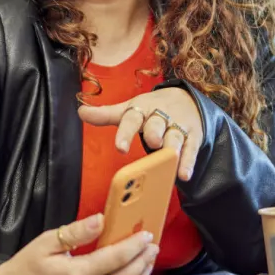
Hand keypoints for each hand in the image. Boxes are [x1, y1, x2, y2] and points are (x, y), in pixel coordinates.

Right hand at [0, 213, 158, 274]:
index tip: (146, 235)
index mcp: (75, 274)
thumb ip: (76, 232)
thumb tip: (101, 219)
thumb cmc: (25, 268)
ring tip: (148, 264)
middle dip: (142, 260)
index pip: (115, 258)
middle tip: (153, 246)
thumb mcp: (46, 242)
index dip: (134, 245)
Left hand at [78, 87, 202, 179]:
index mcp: (142, 108)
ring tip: (169, 159)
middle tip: (152, 141)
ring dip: (172, 147)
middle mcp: (161, 116)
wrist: (187, 99)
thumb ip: (106, 114)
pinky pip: (191, 149)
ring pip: (175, 137)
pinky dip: (188, 162)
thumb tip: (80, 112)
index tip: (120, 148)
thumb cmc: (152, 109)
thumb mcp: (130, 109)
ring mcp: (178, 126)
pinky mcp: (193, 136)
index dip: (126, 132)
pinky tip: (183, 175)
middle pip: (157, 124)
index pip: (132, 118)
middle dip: (155, 132)